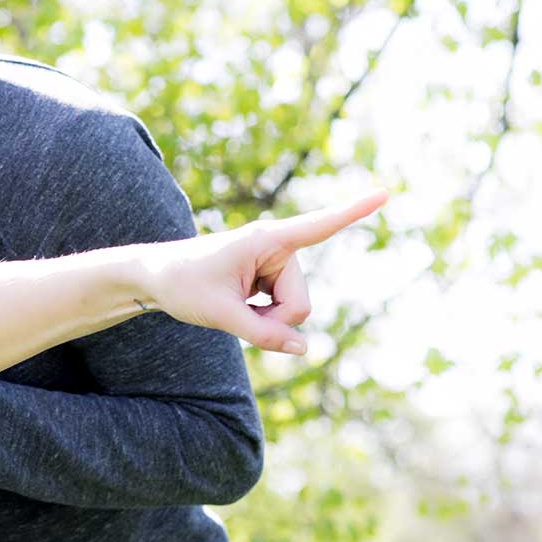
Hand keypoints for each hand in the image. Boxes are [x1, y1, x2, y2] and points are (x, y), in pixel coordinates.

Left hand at [140, 191, 384, 354]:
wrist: (155, 278)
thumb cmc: (183, 285)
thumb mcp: (221, 315)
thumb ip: (263, 335)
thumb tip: (304, 350)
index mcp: (267, 240)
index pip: (319, 226)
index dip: (353, 211)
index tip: (386, 192)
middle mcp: (277, 248)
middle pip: (300, 303)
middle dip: (274, 320)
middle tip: (235, 312)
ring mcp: (275, 265)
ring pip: (294, 312)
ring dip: (267, 321)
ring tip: (232, 306)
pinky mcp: (270, 279)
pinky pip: (282, 313)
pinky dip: (263, 319)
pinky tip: (238, 307)